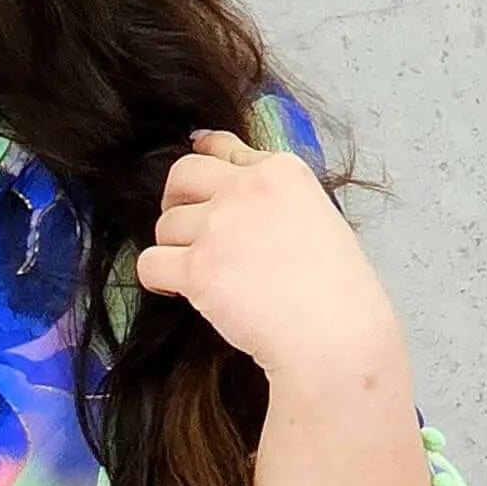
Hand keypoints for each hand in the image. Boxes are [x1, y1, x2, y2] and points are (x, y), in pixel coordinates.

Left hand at [132, 125, 399, 388]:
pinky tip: (176, 291)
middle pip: (182, 175)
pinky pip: (150, 263)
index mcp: (282, 170)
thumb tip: (232, 191)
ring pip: (165, 225)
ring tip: (198, 275)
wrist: (334, 337)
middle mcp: (246, 188)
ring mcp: (219, 226)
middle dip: (175, 200)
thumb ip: (274, 198)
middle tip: (184, 231)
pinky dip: (156, 279)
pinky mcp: (198, 268)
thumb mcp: (318, 218)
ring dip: (174, 249)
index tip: (197, 185)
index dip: (204, 168)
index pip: (222, 149)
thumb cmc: (336, 292)